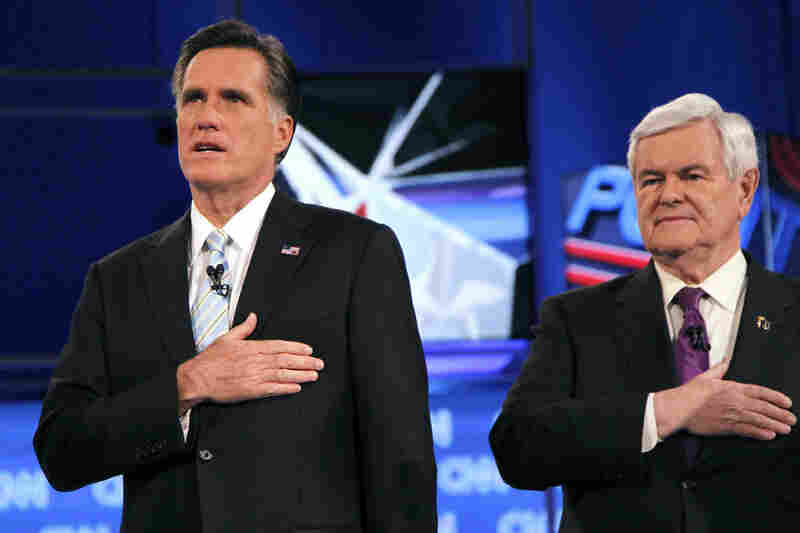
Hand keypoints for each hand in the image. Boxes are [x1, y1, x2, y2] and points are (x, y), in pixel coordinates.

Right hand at [177, 313, 323, 411]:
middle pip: (285, 360)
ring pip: (282, 374)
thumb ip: (244, 328)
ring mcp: (254, 376)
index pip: (279, 346)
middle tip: (319, 364)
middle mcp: (256, 361)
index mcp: (251, 347)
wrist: (197, 379)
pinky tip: (297, 387)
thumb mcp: (227, 338)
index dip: (296, 348)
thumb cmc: (211, 359)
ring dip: (300, 375)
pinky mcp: (250, 391)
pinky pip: (272, 389)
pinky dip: (286, 388)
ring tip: (314, 375)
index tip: (309, 350)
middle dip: (305, 362)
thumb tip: (254, 316)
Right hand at [654, 355, 795, 439]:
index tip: (787, 402)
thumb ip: (719, 369)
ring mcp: (732, 414)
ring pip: (759, 419)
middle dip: (780, 413)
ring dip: (775, 424)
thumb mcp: (706, 377)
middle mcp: (735, 401)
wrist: (680, 407)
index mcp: (732, 388)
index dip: (776, 397)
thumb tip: (726, 360)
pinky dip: (759, 433)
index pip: (760, 391)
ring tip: (786, 429)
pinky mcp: (726, 427)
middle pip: (764, 407)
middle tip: (791, 418)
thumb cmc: (690, 393)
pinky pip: (747, 430)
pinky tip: (769, 435)